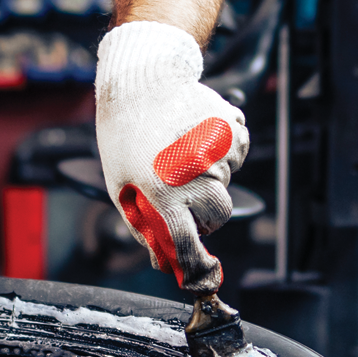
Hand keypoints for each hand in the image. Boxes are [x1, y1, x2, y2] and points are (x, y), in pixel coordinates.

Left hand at [95, 21, 248, 293]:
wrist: (144, 80)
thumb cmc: (125, 135)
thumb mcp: (121, 185)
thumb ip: (144, 227)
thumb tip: (164, 262)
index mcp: (163, 190)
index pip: (188, 242)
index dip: (197, 265)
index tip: (203, 276)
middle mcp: (196, 172)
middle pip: (218, 215)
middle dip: (204, 215)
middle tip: (181, 194)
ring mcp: (219, 150)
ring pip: (226, 183)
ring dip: (209, 178)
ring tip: (181, 151)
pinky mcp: (234, 130)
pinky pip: (236, 157)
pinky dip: (221, 154)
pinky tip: (196, 136)